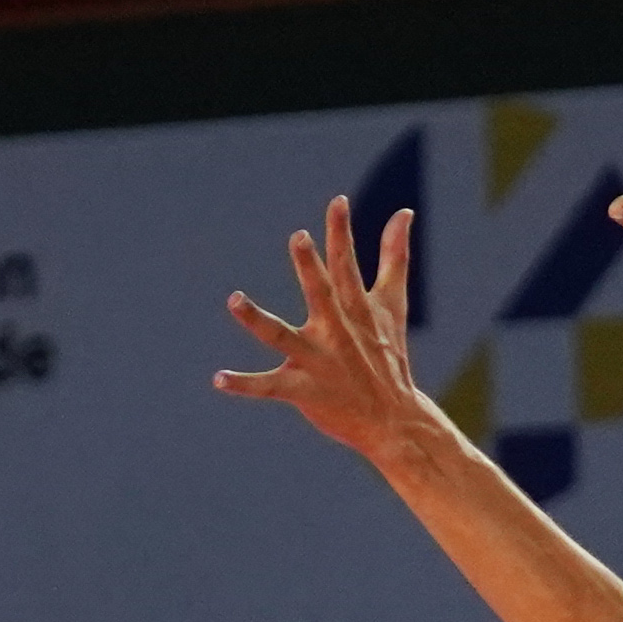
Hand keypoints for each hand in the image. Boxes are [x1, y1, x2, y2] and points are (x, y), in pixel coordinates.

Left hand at [216, 199, 450, 477]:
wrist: (392, 419)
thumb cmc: (388, 356)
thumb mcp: (393, 304)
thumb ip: (394, 256)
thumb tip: (404, 212)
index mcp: (355, 309)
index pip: (347, 265)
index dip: (342, 233)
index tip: (337, 202)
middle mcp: (335, 331)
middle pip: (320, 293)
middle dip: (310, 267)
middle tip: (299, 238)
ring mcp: (318, 361)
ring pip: (281, 336)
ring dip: (257, 319)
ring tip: (234, 299)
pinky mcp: (303, 390)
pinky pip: (268, 386)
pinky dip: (244, 384)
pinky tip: (219, 379)